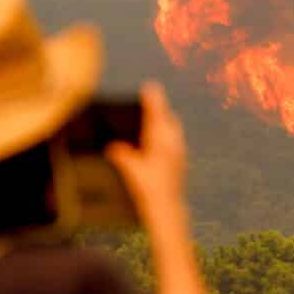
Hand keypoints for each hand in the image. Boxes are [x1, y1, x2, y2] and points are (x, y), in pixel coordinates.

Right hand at [107, 82, 187, 220]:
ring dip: (163, 122)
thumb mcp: (131, 170)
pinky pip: (174, 140)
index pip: (157, 114)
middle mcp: (173, 143)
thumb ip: (122, 155)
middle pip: (168, 119)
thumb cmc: (148, 188)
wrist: (168, 207)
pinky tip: (157, 141)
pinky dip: (166, 135)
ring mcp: (179, 151)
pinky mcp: (180, 160)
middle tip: (150, 100)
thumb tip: (113, 146)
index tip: (150, 86)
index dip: (153, 99)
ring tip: (152, 119)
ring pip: (173, 129)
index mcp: (160, 141)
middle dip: (159, 109)